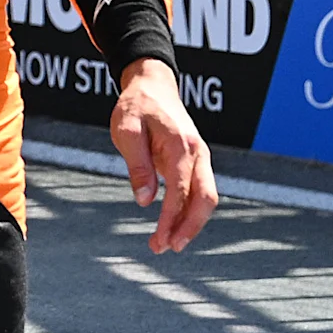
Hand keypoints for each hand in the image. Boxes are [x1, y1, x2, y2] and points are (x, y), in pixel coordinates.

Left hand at [110, 59, 216, 253]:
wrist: (152, 84)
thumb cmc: (136, 106)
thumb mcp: (126, 130)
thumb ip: (137, 165)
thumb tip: (145, 200)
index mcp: (181, 145)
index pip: (180, 191)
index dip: (170, 219)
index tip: (158, 240)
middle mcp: (198, 152)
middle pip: (205, 198)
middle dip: (190, 227)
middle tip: (167, 248)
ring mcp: (200, 157)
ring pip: (206, 197)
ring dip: (191, 223)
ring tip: (167, 243)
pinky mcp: (196, 160)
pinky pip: (200, 190)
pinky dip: (191, 211)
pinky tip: (174, 225)